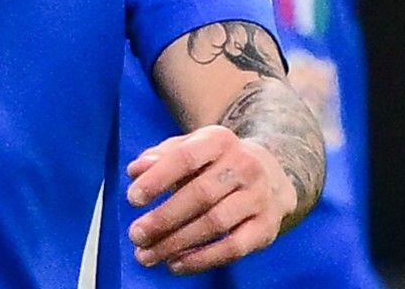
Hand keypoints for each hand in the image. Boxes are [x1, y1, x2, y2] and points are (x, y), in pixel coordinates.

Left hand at [125, 124, 298, 274]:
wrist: (271, 172)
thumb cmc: (215, 161)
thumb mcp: (189, 147)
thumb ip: (159, 156)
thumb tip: (135, 171)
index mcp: (218, 140)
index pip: (185, 157)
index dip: (157, 179)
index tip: (133, 199)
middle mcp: (244, 166)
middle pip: (200, 195)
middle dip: (164, 218)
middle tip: (136, 235)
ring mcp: (259, 197)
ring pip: (216, 224)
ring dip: (177, 243)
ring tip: (148, 254)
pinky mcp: (267, 227)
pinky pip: (234, 248)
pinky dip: (203, 259)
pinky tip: (176, 264)